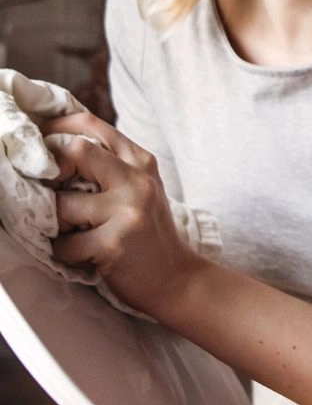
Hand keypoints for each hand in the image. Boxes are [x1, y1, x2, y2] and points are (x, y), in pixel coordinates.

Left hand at [40, 112, 202, 316]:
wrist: (178, 279)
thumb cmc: (149, 233)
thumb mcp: (139, 188)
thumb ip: (110, 165)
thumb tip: (59, 147)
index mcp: (141, 161)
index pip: (91, 125)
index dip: (56, 129)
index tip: (41, 144)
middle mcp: (137, 181)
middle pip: (76, 150)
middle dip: (52, 171)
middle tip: (52, 192)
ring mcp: (127, 211)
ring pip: (62, 204)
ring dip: (57, 223)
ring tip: (74, 233)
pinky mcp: (114, 243)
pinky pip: (66, 243)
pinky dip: (66, 253)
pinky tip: (84, 255)